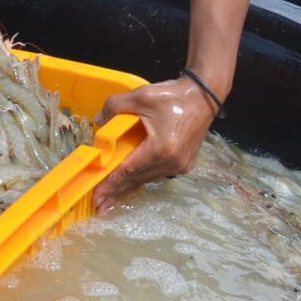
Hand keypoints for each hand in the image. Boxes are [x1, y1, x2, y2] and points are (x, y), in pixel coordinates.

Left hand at [92, 77, 218, 206]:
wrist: (204, 96)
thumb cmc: (173, 95)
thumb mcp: (140, 96)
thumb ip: (114, 106)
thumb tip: (97, 121)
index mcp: (161, 148)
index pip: (128, 170)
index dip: (110, 183)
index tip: (96, 196)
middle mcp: (172, 162)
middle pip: (137, 179)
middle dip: (116, 191)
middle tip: (98, 204)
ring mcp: (180, 165)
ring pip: (147, 178)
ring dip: (128, 187)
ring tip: (110, 198)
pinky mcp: (185, 164)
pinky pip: (157, 173)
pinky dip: (142, 178)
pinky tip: (130, 184)